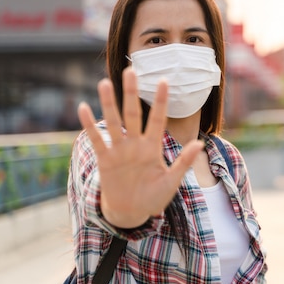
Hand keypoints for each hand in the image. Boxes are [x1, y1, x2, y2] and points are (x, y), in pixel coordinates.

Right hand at [77, 67, 202, 227]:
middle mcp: (135, 144)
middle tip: (131, 70)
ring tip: (105, 83)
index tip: (165, 80)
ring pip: (114, 122)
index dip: (161, 101)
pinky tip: (84, 108)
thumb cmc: (154, 197)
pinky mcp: (105, 160)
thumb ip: (183, 162)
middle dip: (132, 93)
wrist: (132, 213)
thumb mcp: (171, 181)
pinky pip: (97, 140)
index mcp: (153, 147)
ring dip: (110, 104)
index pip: (158, 119)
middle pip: (134, 114)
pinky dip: (89, 125)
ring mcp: (119, 150)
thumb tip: (200, 144)